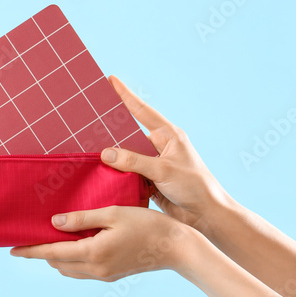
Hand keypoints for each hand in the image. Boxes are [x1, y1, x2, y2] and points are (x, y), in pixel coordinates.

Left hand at [11, 206, 207, 280]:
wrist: (177, 247)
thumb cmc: (147, 225)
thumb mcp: (113, 214)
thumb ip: (82, 219)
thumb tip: (54, 223)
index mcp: (93, 253)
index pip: (52, 254)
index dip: (30, 252)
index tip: (12, 250)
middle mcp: (96, 269)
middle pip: (57, 264)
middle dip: (41, 253)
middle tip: (31, 237)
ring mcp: (104, 275)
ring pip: (69, 270)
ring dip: (57, 257)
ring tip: (50, 240)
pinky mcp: (112, 275)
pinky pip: (82, 271)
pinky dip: (72, 260)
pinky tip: (74, 245)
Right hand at [102, 76, 231, 233]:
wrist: (206, 216)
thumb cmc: (194, 187)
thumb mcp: (163, 170)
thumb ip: (134, 161)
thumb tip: (105, 153)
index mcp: (169, 136)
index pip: (142, 111)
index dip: (125, 95)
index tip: (110, 80)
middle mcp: (160, 147)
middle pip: (129, 135)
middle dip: (111, 131)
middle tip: (89, 121)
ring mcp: (154, 164)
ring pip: (126, 156)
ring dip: (112, 158)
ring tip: (88, 152)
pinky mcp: (149, 181)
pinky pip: (127, 173)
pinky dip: (115, 175)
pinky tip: (100, 175)